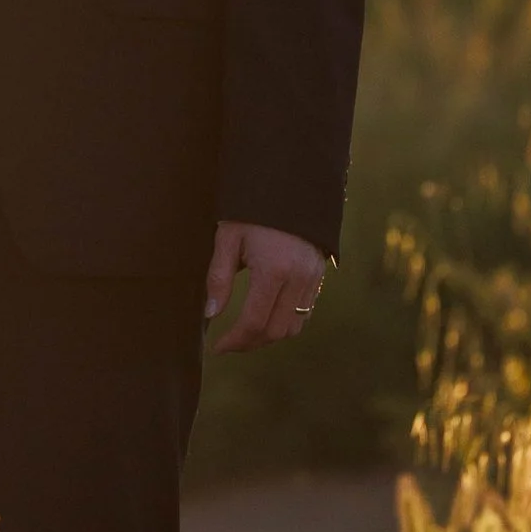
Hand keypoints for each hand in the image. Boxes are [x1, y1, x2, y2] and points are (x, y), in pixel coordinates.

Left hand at [204, 220, 326, 354]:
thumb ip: (219, 277)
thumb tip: (211, 313)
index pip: (254, 322)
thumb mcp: (228, 237)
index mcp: (273, 269)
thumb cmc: (254, 209)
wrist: (291, 184)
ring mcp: (312, 278)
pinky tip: (266, 317)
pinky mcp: (319, 276)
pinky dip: (285, 323)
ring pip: (293, 327)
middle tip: (229, 344)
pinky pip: (304, 313)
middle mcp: (298, 278)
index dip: (234, 341)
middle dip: (249, 344)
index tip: (218, 347)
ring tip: (246, 333)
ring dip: (268, 337)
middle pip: (275, 331)